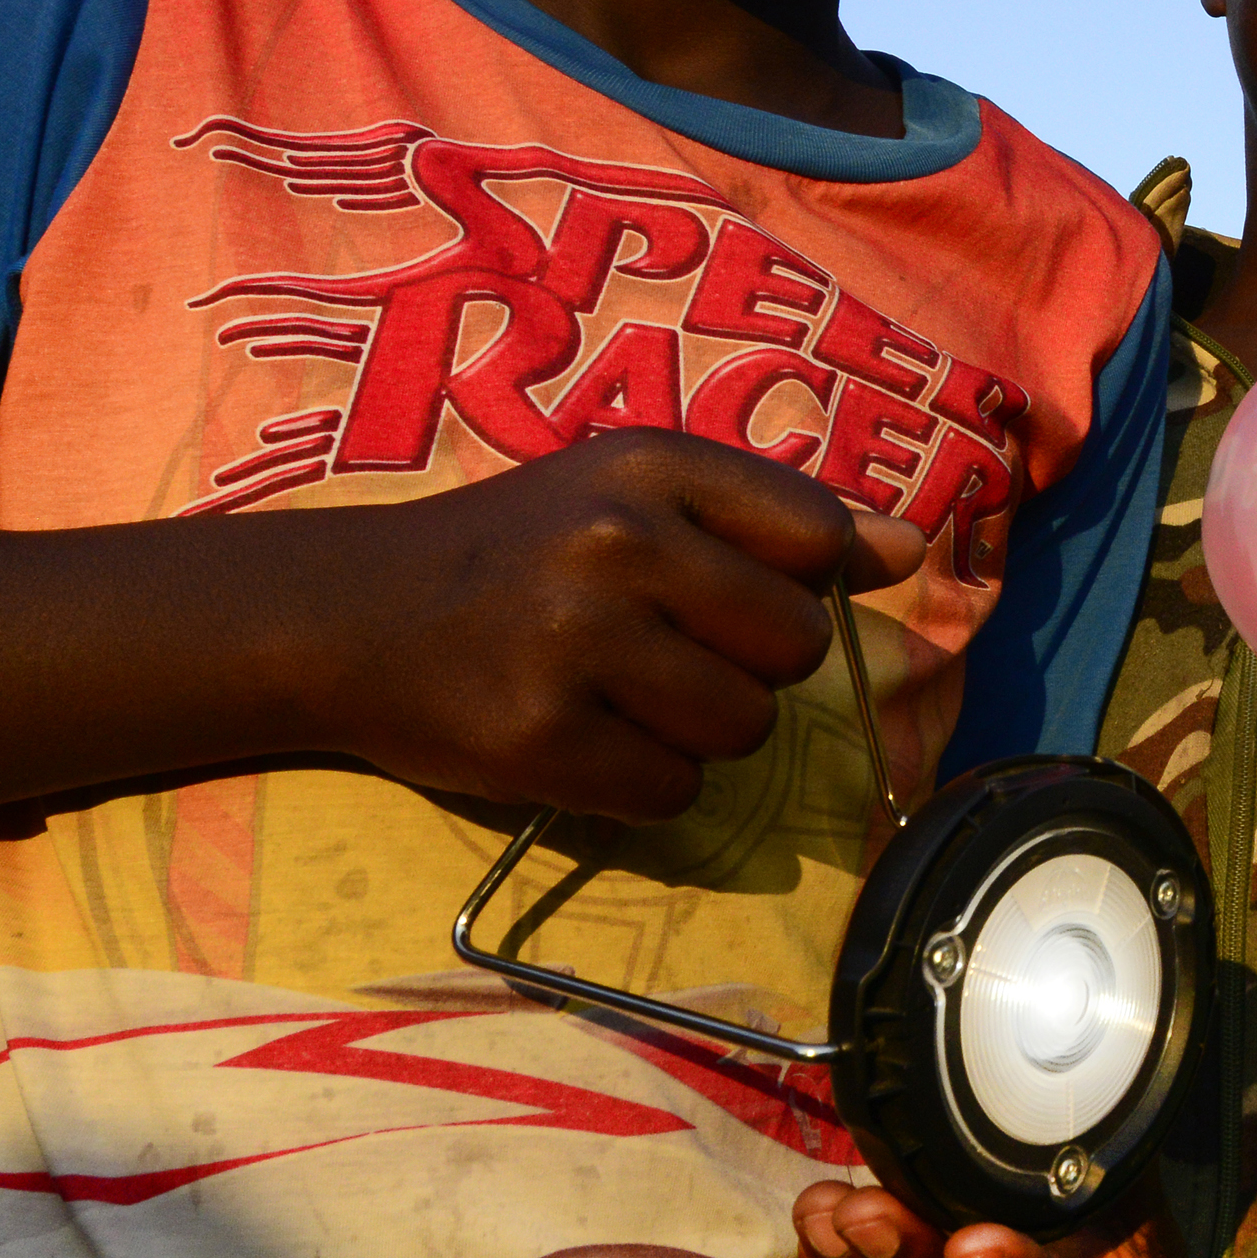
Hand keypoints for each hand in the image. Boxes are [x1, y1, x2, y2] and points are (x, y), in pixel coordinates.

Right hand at [307, 433, 948, 822]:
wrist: (343, 617)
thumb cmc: (518, 550)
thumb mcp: (636, 492)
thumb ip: (778, 516)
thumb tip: (912, 550)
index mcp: (649, 465)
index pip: (816, 539)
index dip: (797, 583)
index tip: (729, 588)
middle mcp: (613, 542)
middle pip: (795, 646)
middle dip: (750, 665)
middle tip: (664, 649)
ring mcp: (572, 643)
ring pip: (744, 729)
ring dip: (703, 731)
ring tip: (623, 693)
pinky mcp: (538, 739)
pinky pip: (673, 792)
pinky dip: (645, 783)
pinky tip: (583, 738)